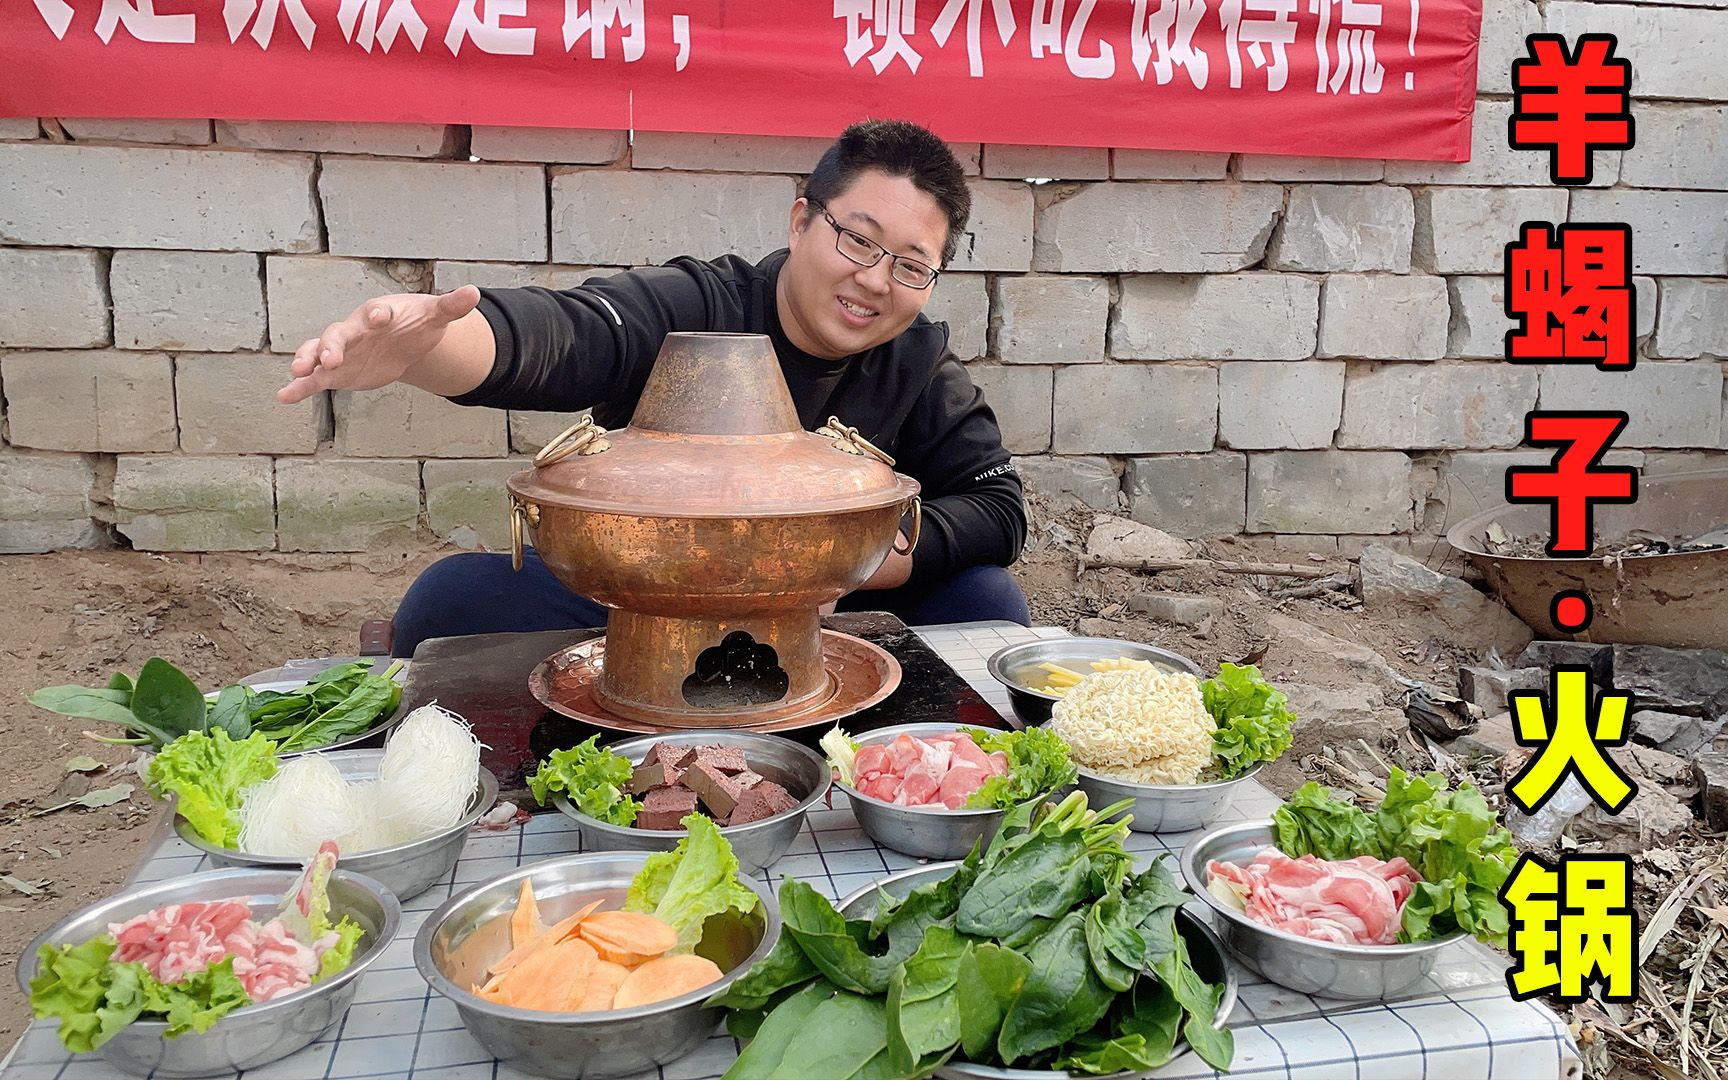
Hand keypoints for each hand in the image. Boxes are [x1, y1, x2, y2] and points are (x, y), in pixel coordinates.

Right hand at [277, 286, 482, 403]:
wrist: (404, 339)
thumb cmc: (416, 323)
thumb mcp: (435, 315)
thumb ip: (451, 306)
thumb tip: (475, 292)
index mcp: (378, 314)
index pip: (376, 313)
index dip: (376, 315)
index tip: (377, 317)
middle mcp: (354, 330)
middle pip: (337, 334)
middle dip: (332, 345)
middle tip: (329, 359)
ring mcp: (342, 351)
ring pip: (318, 353)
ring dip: (307, 361)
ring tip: (297, 373)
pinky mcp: (338, 371)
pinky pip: (315, 379)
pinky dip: (299, 387)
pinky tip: (284, 397)